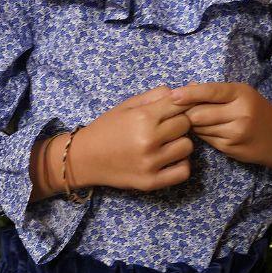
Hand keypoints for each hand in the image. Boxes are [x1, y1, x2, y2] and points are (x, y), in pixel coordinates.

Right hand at [29, 87, 193, 199]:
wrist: (84, 158)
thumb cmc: (107, 128)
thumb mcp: (128, 105)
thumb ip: (156, 95)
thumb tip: (186, 90)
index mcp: (142, 117)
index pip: (180, 104)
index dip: (181, 105)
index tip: (176, 109)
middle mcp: (148, 140)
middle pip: (186, 124)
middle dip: (180, 123)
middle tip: (166, 127)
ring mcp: (150, 163)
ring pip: (187, 147)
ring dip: (180, 143)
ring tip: (166, 143)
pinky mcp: (150, 182)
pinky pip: (184, 171)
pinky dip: (181, 165)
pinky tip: (169, 160)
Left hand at [170, 82, 271, 199]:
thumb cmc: (258, 112)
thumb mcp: (241, 96)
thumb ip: (215, 92)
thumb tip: (185, 87)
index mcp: (241, 94)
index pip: (210, 91)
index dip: (189, 94)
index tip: (172, 96)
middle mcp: (239, 112)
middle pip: (199, 113)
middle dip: (186, 113)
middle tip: (178, 112)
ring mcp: (235, 131)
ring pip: (201, 127)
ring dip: (193, 125)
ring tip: (194, 121)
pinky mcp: (231, 147)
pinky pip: (207, 139)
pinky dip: (202, 135)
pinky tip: (207, 131)